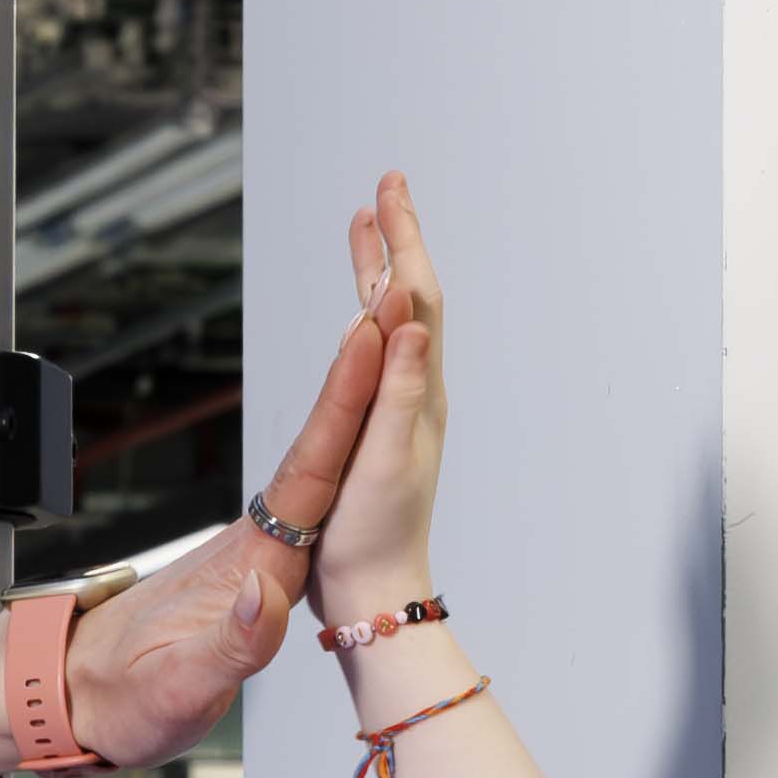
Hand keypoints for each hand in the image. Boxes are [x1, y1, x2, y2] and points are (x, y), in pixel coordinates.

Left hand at [0, 206, 401, 777]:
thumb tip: (268, 591)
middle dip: (362, 377)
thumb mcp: (177, 688)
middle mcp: (254, 548)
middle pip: (320, 449)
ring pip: (316, 466)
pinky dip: (337, 451)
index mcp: (250, 566)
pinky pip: (308, 496)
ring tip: (389, 336)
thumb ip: (231, 645)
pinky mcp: (248, 570)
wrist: (58, 698)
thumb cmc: (115, 700)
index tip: (371, 339)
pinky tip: (351, 436)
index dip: (343, 407)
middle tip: (398, 300)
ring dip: (353, 404)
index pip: (308, 472)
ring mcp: (251, 555)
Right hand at [292, 171, 449, 640]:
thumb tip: (407, 313)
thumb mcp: (386, 456)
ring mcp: (399, 408)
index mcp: (418, 392)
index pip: (419, 298)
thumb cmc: (374, 534)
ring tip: (365, 227)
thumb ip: (398, 384)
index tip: (389, 189)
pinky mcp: (380, 426)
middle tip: (384, 187)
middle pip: (411, 298)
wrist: (372, 591)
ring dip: (381, 270)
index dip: (405, 239)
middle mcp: (415, 392)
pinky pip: (377, 352)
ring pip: (393, 321)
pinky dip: (368, 316)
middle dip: (397, 239)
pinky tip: (358, 312)